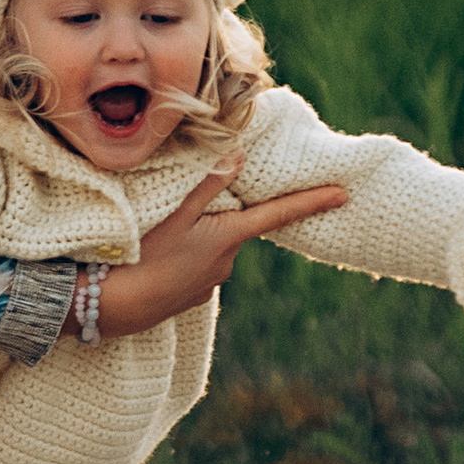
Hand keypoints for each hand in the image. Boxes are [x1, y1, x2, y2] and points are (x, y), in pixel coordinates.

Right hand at [97, 178, 351, 336]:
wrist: (120, 306)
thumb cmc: (146, 255)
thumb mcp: (176, 213)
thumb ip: (209, 185)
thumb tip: (240, 157)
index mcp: (229, 236)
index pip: (279, 215)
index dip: (312, 202)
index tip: (343, 194)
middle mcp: (229, 262)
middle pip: (237, 228)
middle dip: (222, 217)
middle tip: (183, 215)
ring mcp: (214, 282)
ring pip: (217, 248)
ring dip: (201, 238)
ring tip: (165, 239)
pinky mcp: (197, 296)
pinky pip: (201, 267)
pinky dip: (189, 258)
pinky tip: (163, 260)